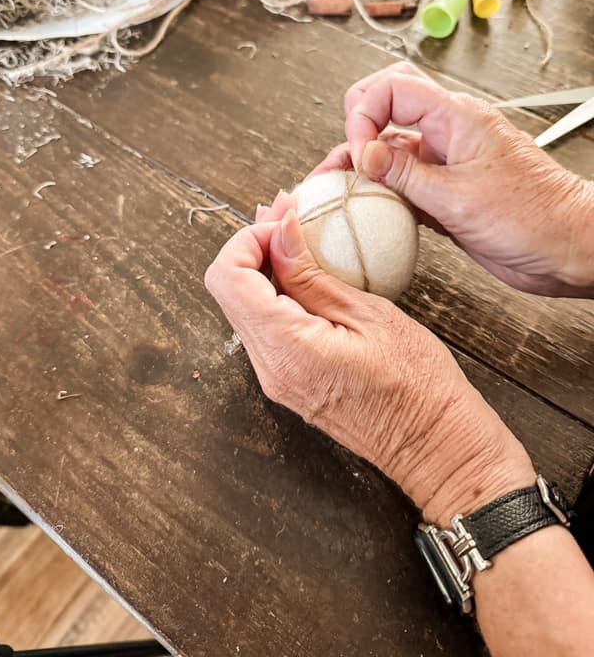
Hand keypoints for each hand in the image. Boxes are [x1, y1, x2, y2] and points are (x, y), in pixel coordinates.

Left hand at [205, 193, 533, 525]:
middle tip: (292, 217)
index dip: (247, 239)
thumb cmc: (417, 385)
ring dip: (267, 268)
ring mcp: (276, 379)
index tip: (283, 221)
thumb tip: (279, 231)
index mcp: (285, 349)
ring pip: (246, 307)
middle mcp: (269, 369)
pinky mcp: (289, 380)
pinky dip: (279, 293)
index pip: (227, 278)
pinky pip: (267, 326)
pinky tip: (309, 274)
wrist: (433, 444)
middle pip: (230, 290)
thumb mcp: (368, 314)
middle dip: (255, 246)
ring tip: (303, 238)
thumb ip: (311, 274)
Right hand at [315, 62, 593, 296]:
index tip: (359, 156)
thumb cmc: (534, 217)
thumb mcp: (458, 197)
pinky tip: (365, 209)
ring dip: (361, 165)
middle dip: (356, 126)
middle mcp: (446, 134)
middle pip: (387, 105)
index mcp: (456, 118)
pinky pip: (401, 183)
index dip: (365, 116)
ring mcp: (443, 162)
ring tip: (335, 188)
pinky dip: (379, 193)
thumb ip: (405, 175)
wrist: (564, 249)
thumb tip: (363, 154)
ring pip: (390, 148)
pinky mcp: (442, 192)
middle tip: (340, 161)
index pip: (393, 89)